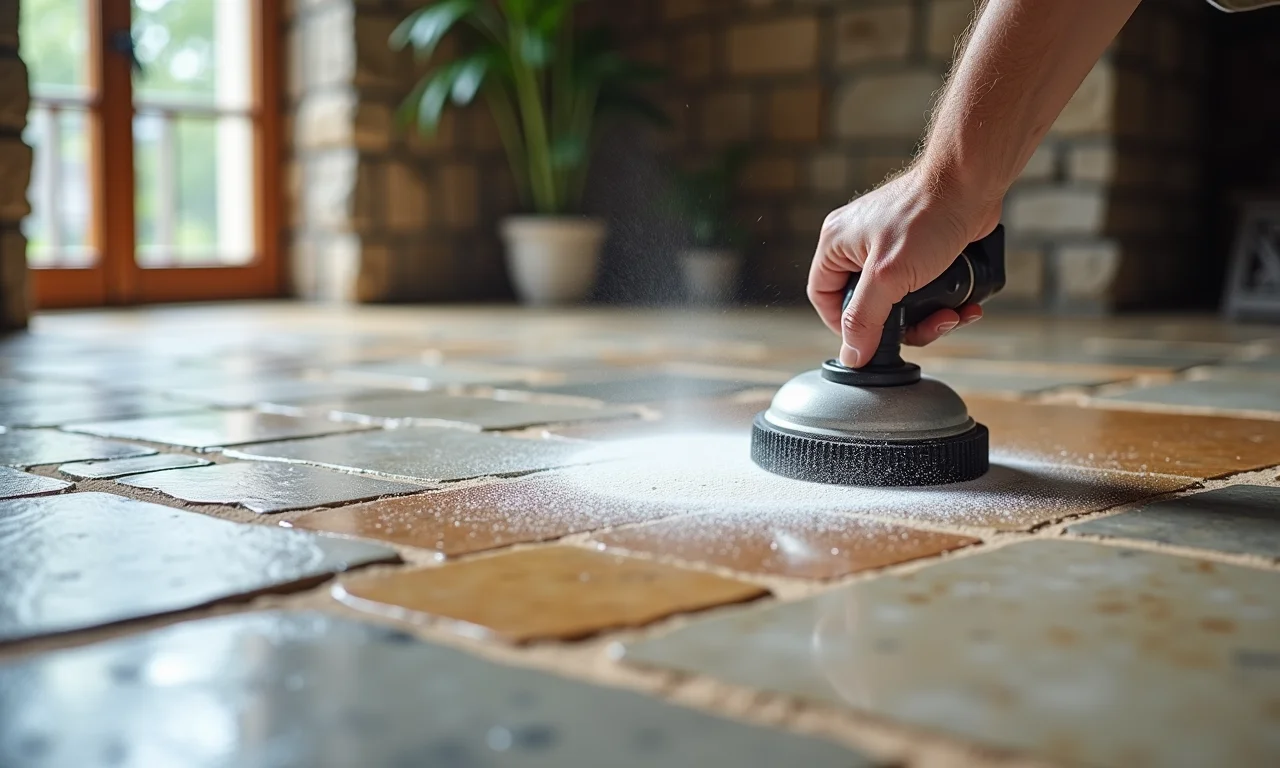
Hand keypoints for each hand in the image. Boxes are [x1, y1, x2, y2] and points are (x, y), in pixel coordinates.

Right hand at [807, 165, 1002, 367]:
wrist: (973, 183)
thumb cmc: (927, 215)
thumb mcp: (889, 276)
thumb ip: (865, 318)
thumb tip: (851, 354)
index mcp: (837, 244)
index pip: (824, 297)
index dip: (842, 325)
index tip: (869, 342)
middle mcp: (858, 244)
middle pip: (865, 304)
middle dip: (899, 325)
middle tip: (923, 330)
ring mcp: (889, 245)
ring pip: (897, 300)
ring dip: (926, 317)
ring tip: (951, 316)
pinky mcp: (919, 248)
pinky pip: (921, 287)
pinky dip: (941, 301)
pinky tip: (963, 305)